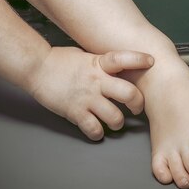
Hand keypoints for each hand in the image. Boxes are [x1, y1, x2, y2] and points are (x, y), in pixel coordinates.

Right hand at [29, 47, 153, 139]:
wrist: (37, 68)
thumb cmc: (59, 60)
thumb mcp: (85, 55)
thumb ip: (101, 63)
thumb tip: (116, 68)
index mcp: (98, 63)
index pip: (123, 58)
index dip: (138, 59)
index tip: (151, 61)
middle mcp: (96, 81)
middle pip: (128, 93)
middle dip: (137, 103)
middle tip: (136, 108)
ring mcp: (86, 97)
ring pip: (115, 117)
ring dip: (118, 122)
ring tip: (115, 121)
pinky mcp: (75, 112)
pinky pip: (94, 129)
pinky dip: (98, 133)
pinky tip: (96, 129)